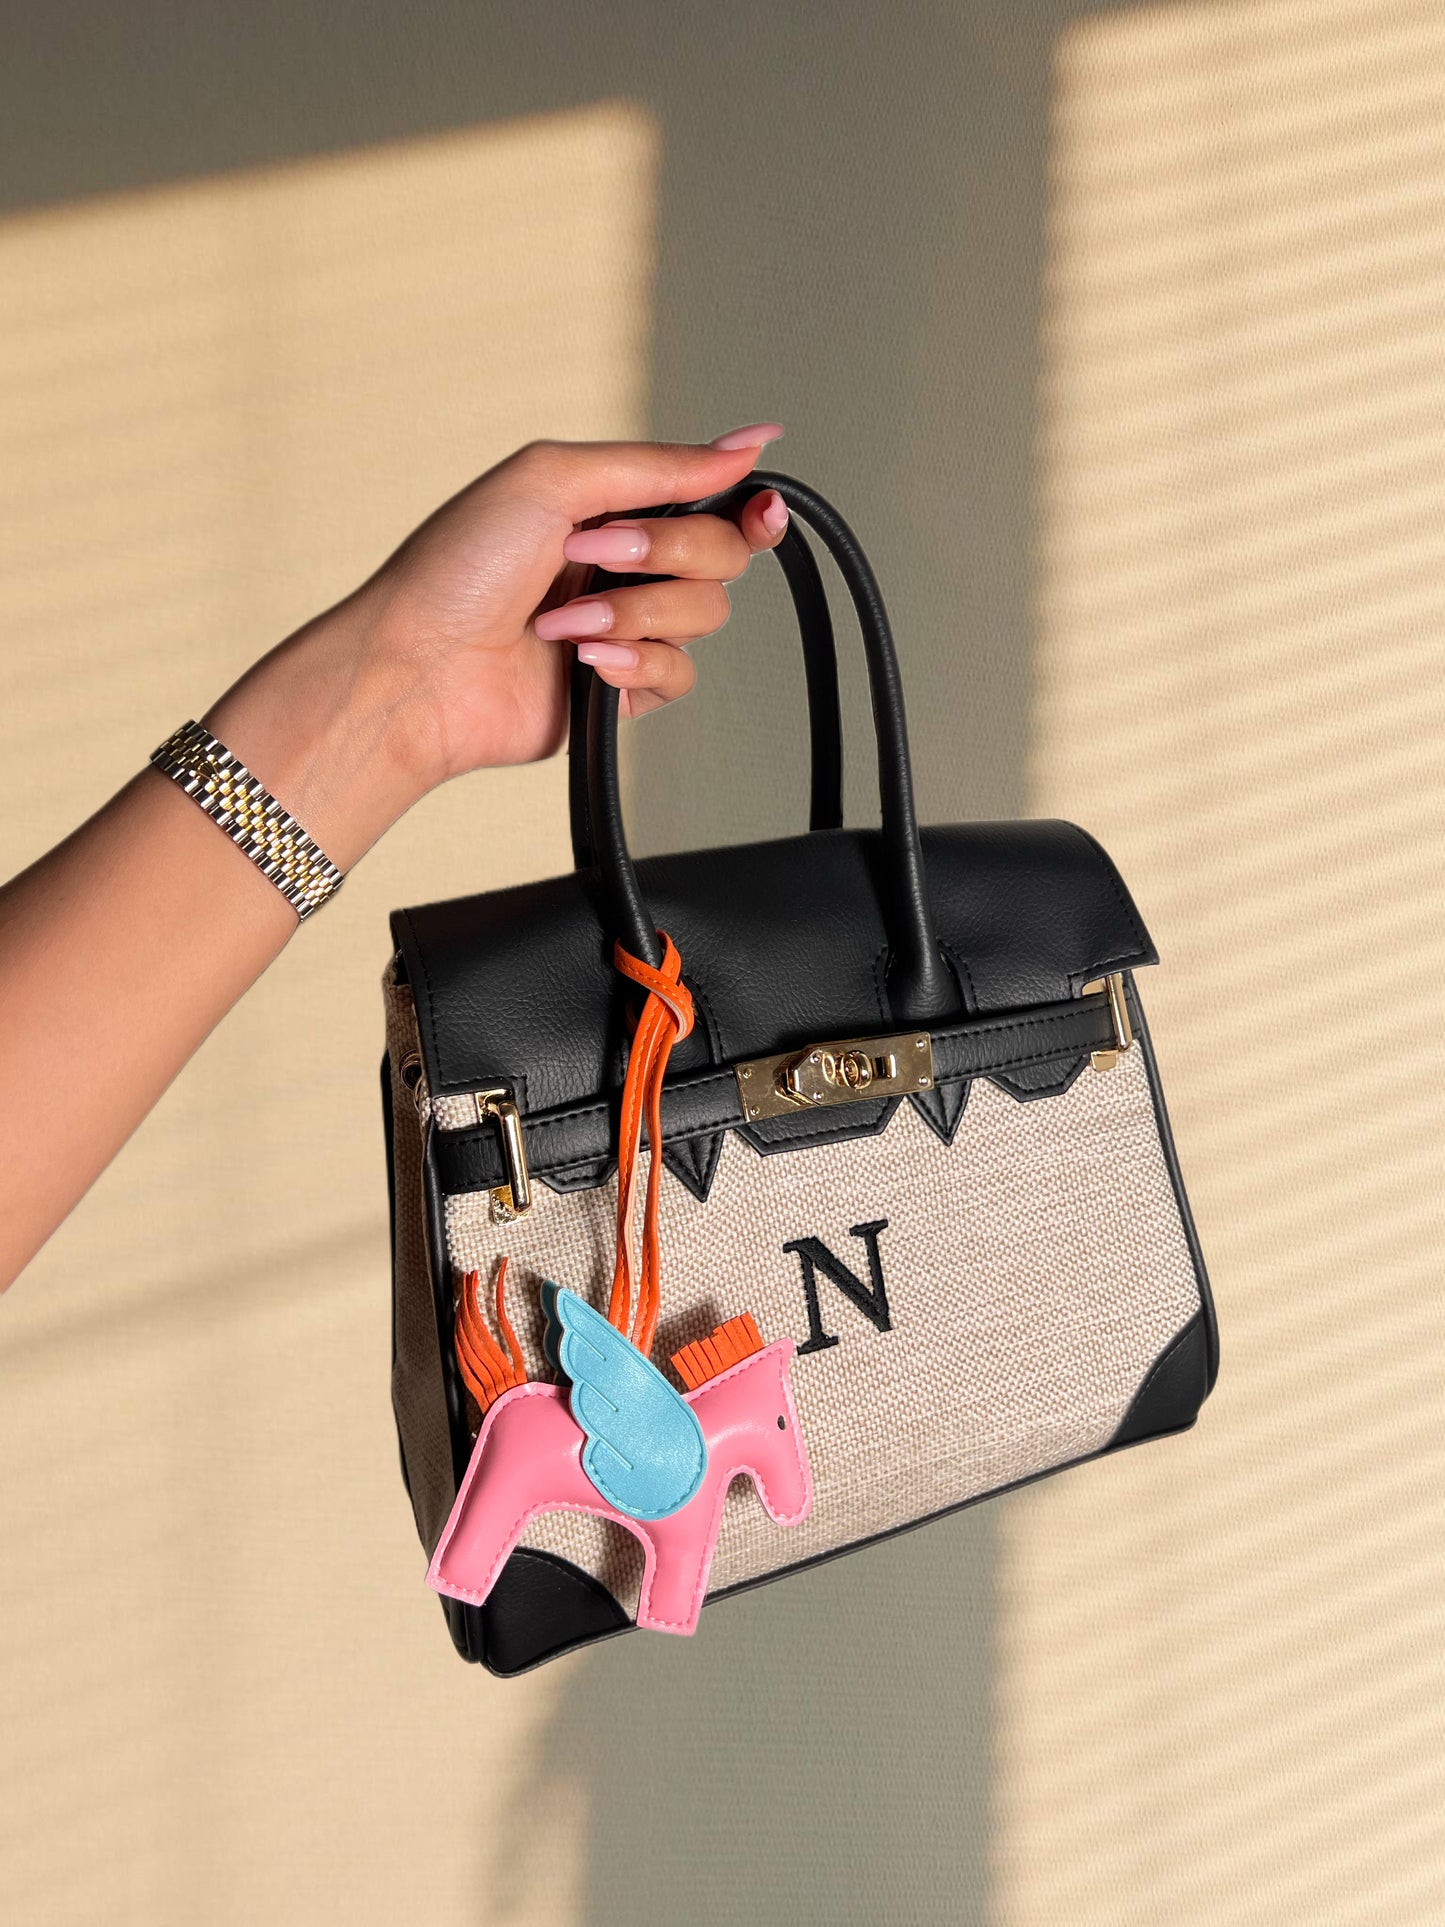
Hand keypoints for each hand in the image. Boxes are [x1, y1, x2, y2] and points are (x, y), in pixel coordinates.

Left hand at [203, 426, 788, 870]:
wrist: (419, 670)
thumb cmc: (457, 569)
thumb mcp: (553, 479)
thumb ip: (659, 465)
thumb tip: (748, 443)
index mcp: (609, 505)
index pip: (709, 499)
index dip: (747, 505)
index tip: (758, 509)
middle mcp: (624, 565)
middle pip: (722, 555)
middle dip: (663, 555)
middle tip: (592, 554)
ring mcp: (624, 628)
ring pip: (705, 617)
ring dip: (633, 614)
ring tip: (562, 623)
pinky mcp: (621, 690)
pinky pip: (679, 676)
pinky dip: (634, 664)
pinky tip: (581, 664)